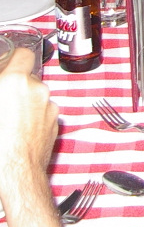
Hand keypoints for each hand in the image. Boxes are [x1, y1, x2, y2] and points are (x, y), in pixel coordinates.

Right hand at [0, 49, 57, 198]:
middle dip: (16, 85)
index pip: (23, 54)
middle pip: (28, 77)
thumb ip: (0, 86)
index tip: (7, 66)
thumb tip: (3, 84)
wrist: (16, 172)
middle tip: (3, 100)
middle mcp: (37, 89)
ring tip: (8, 119)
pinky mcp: (55, 121)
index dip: (14, 59)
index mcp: (15, 81)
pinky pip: (43, 111)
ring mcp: (49, 105)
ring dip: (24, 101)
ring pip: (36, 95)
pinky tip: (19, 129)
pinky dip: (33, 115)